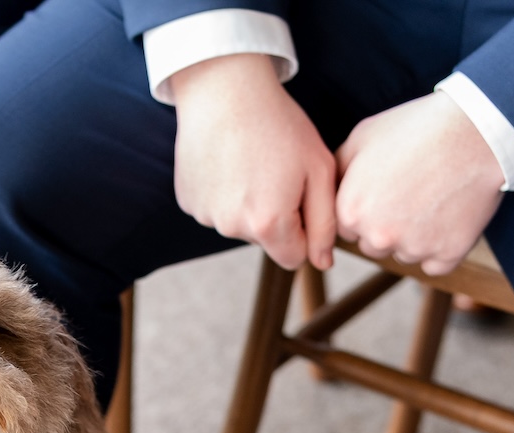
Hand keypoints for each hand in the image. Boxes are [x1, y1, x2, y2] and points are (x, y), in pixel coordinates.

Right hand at [170, 53, 334, 271]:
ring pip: (239, 224)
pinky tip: (228, 161)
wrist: (225, 90)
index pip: (294, 257)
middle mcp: (233, 228)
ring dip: (248, 203)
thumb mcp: (317, 168)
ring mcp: (206, 216)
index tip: (302, 197)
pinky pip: (215, 208)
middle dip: (276, 215)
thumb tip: (322, 262)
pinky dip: (224, 192)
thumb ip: (325, 222)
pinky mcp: (188, 202)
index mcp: (269, 224)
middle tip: (276, 169)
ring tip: (250, 161)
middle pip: (266, 239)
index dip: (305, 231)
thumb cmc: (279, 125)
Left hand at [334, 93, 503, 275]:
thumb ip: (337, 172)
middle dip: (386, 226)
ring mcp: (414, 248)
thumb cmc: (416, 128)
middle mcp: (378, 236)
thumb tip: (323, 192)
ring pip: (405, 255)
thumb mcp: (362, 137)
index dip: (365, 209)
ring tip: (432, 198)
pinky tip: (449, 216)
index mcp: (350, 212)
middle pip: (373, 246)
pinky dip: (442, 245)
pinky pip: (436, 264)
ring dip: (414, 237)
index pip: (347, 229)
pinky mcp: (447, 255)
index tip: (385, 189)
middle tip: (410, 192)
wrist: (475, 130)